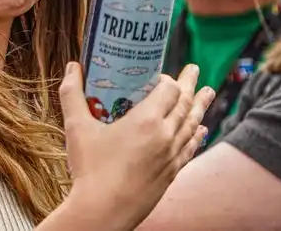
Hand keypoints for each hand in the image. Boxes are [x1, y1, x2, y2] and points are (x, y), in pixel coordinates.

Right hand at [59, 63, 213, 230]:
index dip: (167, 79)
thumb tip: (71, 67)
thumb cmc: (89, 170)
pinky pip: (190, 149)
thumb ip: (72, 93)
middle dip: (190, 85)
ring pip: (191, 125)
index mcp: (146, 121)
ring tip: (209, 92)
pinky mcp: (171, 174)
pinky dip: (197, 136)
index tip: (159, 74)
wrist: (102, 213)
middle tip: (195, 69)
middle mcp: (165, 136)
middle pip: (184, 103)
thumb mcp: (77, 127)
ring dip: (200, 106)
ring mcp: (171, 156)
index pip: (168, 90)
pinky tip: (202, 130)